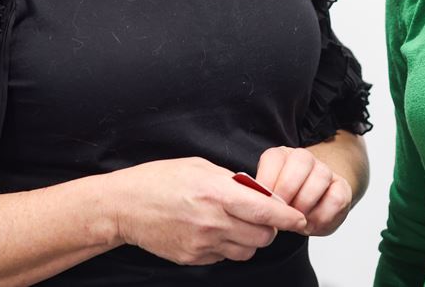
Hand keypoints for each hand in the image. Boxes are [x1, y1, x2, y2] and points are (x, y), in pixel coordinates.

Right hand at [109, 157, 307, 265]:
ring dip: (251, 239)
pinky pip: (225, 257)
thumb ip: (232, 181)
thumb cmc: (159, 180)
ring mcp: (202, 243)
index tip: (300, 217)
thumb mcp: (199, 166)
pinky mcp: (193, 258)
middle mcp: (212, 222)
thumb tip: (258, 191)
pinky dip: (229, 246)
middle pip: (262, 236)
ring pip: (247, 251)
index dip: (287, 216)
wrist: (124, 206)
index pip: (265, 210)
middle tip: (264, 216)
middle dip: (270, 227)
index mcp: (216, 193)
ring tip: (238, 223)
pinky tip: (217, 230)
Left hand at [254, 146, 352, 235]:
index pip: (274, 158)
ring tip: (296, 221)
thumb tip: (255, 203)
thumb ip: (262, 197)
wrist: (312, 211)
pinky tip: (311, 223)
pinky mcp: (342, 188)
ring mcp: (325, 171)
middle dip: (288, 190)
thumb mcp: (269, 199)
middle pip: (300, 161)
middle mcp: (304, 158)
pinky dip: (321, 216)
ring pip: (320, 176)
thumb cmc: (285, 205)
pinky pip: (336, 198)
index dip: (268, 182)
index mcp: (281, 157)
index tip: (263, 204)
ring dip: (305, 204)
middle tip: (281, 212)